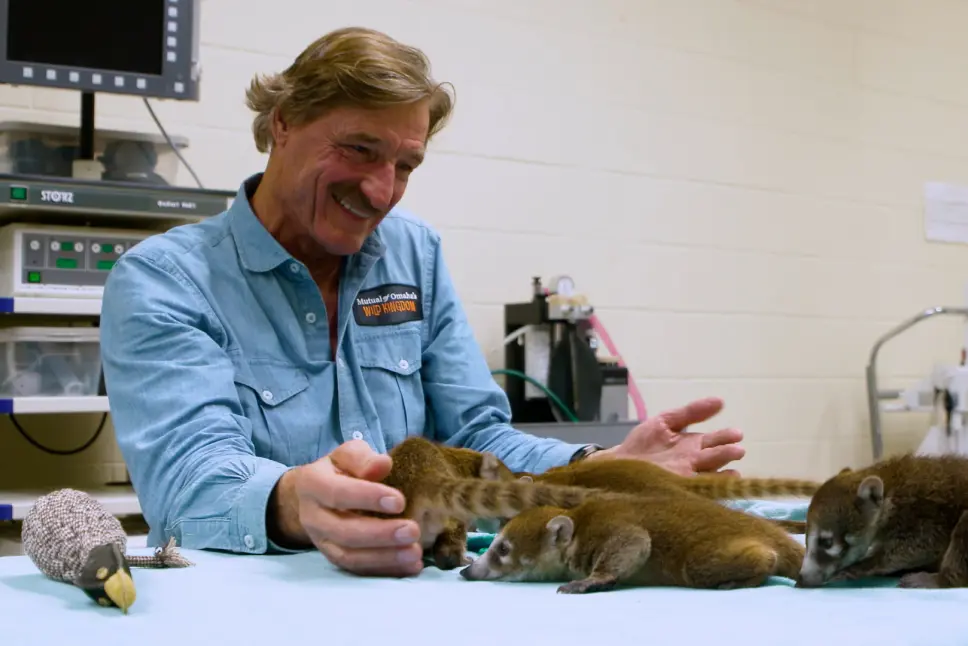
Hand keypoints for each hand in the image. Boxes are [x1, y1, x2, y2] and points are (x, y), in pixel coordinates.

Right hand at [275, 439, 423, 576]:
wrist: (314, 496)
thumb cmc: (338, 470)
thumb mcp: (347, 455)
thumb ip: (363, 458)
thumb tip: (383, 464)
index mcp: (313, 484)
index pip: (338, 493)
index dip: (368, 498)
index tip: (400, 501)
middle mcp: (312, 517)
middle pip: (344, 532)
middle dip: (381, 535)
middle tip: (413, 531)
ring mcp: (321, 542)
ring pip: (349, 557)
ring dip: (384, 558)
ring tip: (414, 553)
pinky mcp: (334, 559)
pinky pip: (357, 570)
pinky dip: (384, 570)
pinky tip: (410, 566)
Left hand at [587, 397, 744, 475]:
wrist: (618, 464)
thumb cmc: (642, 444)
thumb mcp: (664, 422)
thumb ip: (690, 412)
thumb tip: (721, 401)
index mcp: (692, 444)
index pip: (715, 441)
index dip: (726, 437)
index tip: (738, 434)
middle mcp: (692, 462)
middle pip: (714, 457)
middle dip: (726, 454)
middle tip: (738, 450)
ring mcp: (685, 477)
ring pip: (708, 475)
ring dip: (721, 474)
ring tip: (734, 472)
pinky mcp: (676, 490)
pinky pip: (694, 491)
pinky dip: (706, 490)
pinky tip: (714, 488)